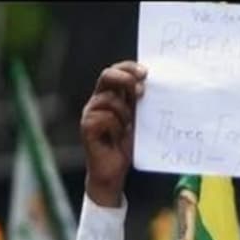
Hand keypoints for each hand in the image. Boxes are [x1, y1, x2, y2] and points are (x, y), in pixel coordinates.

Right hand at [81, 61, 146, 207]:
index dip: (129, 67)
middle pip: (107, 75)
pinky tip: (116, 138)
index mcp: (109, 95)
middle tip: (141, 91)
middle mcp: (97, 101)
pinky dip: (116, 128)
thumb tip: (152, 82)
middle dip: (125, 79)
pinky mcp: (87, 127)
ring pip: (110, 99)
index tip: (146, 73)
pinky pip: (106, 117)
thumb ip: (139, 101)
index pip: (116, 71)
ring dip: (124, 113)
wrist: (114, 172)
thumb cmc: (125, 146)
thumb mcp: (137, 119)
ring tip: (126, 129)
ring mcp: (90, 113)